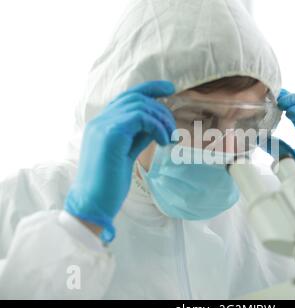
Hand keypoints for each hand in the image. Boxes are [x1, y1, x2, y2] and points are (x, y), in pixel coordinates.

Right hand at [64, 81, 175, 241]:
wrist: (93, 203)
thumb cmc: (110, 183)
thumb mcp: (127, 154)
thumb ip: (138, 136)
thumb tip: (157, 124)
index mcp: (102, 123)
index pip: (127, 97)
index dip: (150, 89)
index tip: (170, 89)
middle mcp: (100, 119)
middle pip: (136, 97)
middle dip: (160, 108)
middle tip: (172, 128)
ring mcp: (103, 125)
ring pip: (140, 105)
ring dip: (161, 119)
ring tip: (169, 138)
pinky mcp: (111, 133)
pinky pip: (141, 117)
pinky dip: (157, 126)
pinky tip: (162, 141)